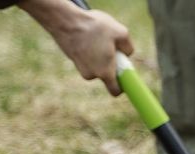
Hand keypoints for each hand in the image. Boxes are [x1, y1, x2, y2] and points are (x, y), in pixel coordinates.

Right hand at [18, 0, 133, 95]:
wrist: (66, 21)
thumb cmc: (94, 27)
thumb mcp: (121, 32)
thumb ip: (129, 47)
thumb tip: (127, 54)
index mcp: (105, 73)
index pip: (115, 91)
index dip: (122, 86)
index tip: (123, 76)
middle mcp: (92, 75)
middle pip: (106, 74)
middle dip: (111, 63)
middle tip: (111, 46)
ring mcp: (80, 68)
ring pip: (96, 65)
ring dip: (100, 56)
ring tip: (97, 39)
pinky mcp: (73, 60)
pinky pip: (87, 59)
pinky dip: (90, 51)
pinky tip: (88, 38)